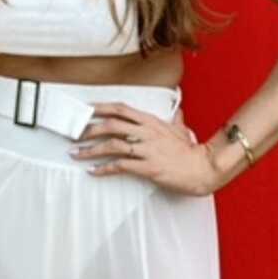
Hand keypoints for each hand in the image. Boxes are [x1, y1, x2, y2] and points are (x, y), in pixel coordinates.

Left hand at [70, 101, 219, 196]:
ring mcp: (146, 149)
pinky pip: (120, 166)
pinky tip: (93, 171)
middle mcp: (146, 132)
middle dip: (89, 128)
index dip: (101, 107)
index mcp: (150, 121)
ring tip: (76, 153)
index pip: (120, 109)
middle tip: (75, 134)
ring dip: (90, 149)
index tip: (86, 109)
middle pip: (111, 125)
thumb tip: (177, 112)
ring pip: (112, 145)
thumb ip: (175, 120)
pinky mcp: (147, 167)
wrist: (202, 168)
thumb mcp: (181, 130)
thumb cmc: (191, 150)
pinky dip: (104, 169)